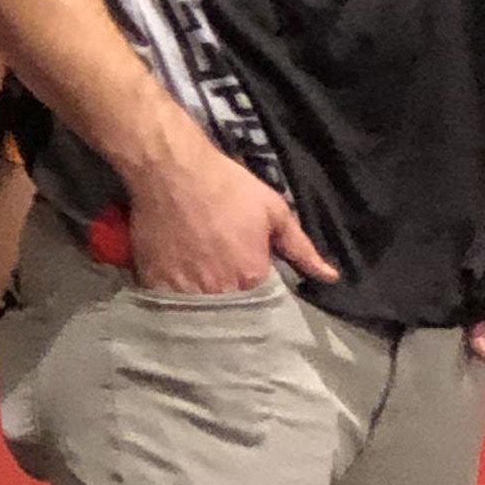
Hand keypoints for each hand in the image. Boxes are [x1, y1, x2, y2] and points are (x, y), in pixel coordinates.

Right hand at [120, 123, 335, 292]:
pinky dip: (178, 298)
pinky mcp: (154, 284)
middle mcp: (219, 292)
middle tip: (229, 282)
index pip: (264, 304)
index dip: (262, 296)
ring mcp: (184, 291)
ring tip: (206, 285)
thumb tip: (330, 277)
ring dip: (206, 305)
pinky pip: (171, 303)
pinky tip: (181, 282)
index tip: (258, 284)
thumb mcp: (275, 213)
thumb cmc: (228, 188)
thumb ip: (302, 250)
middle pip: (232, 313)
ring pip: (200, 312)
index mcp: (252, 277)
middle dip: (235, 304)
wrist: (172, 171)